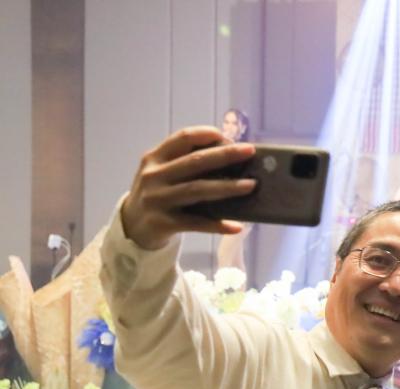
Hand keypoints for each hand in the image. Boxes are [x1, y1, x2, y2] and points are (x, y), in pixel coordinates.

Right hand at [120, 126, 256, 249]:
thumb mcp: (162, 173)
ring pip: (197, 190)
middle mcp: (154, 176)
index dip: (206, 134)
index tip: (229, 136)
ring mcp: (157, 200)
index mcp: (155, 158)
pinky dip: (217, 224)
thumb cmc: (158, 194)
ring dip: (227, 187)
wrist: (132, 226)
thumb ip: (186, 163)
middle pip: (194, 162)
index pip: (182, 138)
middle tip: (250, 151)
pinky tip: (236, 226)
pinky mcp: (163, 223)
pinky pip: (196, 223)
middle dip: (224, 155)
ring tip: (251, 185)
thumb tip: (232, 159)